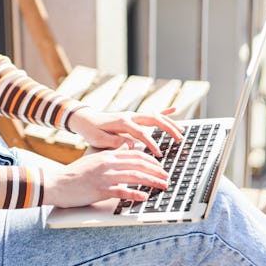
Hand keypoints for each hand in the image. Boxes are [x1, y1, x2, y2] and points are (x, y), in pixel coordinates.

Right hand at [41, 147, 168, 206]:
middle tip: (167, 176)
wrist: (57, 183)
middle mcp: (109, 163)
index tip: (160, 166)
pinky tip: (144, 196)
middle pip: (139, 164)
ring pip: (135, 176)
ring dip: (152, 181)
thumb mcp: (94, 159)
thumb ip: (111, 156)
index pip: (136, 154)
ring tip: (163, 186)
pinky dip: (135, 194)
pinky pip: (122, 191)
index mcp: (108, 155)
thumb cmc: (75, 174)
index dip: (151, 160)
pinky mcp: (100, 190)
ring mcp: (105, 176)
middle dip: (156, 170)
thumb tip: (127, 150)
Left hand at [67, 107, 183, 156]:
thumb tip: (131, 145)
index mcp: (122, 122)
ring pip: (155, 115)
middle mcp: (130, 116)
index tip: (159, 155)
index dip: (152, 144)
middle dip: (169, 129)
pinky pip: (150, 113)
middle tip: (180, 139)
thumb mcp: (99, 139)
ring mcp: (132, 115)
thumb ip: (115, 142)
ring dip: (169, 122)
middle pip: (154, 119)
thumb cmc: (91, 131)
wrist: (85, 119)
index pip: (142, 133)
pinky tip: (174, 110)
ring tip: (181, 131)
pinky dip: (163, 111)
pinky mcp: (132, 116)